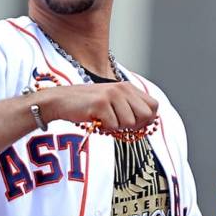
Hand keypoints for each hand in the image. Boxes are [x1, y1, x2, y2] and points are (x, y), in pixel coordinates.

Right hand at [35, 82, 158, 132]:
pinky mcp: (101, 104)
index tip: (134, 123)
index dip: (147, 119)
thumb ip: (130, 107)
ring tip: (104, 119)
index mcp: (127, 87)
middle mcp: (122, 88)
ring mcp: (112, 95)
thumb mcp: (113, 101)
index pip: (154, 106)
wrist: (61, 101)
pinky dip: (104, 128)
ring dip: (116, 127)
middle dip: (134, 125)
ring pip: (129, 123)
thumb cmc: (87, 105)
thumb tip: (150, 121)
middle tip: (118, 123)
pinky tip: (95, 120)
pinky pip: (113, 126)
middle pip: (146, 115)